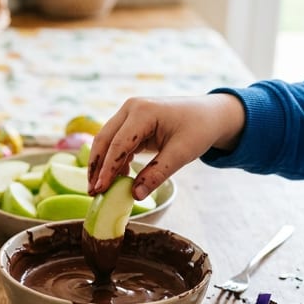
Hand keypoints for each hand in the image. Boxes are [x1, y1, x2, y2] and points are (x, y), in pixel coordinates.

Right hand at [87, 94, 245, 197]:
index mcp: (143, 112)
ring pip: (106, 141)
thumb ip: (157, 174)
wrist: (210, 115)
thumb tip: (136, 195)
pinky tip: (116, 178)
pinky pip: (116, 142)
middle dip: (96, 167)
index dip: (108, 169)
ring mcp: (129, 113)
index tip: (100, 189)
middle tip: (92, 192)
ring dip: (101, 165)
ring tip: (99, 188)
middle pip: (104, 140)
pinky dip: (113, 160)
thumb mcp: (181, 154)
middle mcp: (131, 108)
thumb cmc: (199, 129)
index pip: (118, 144)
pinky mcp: (131, 122)